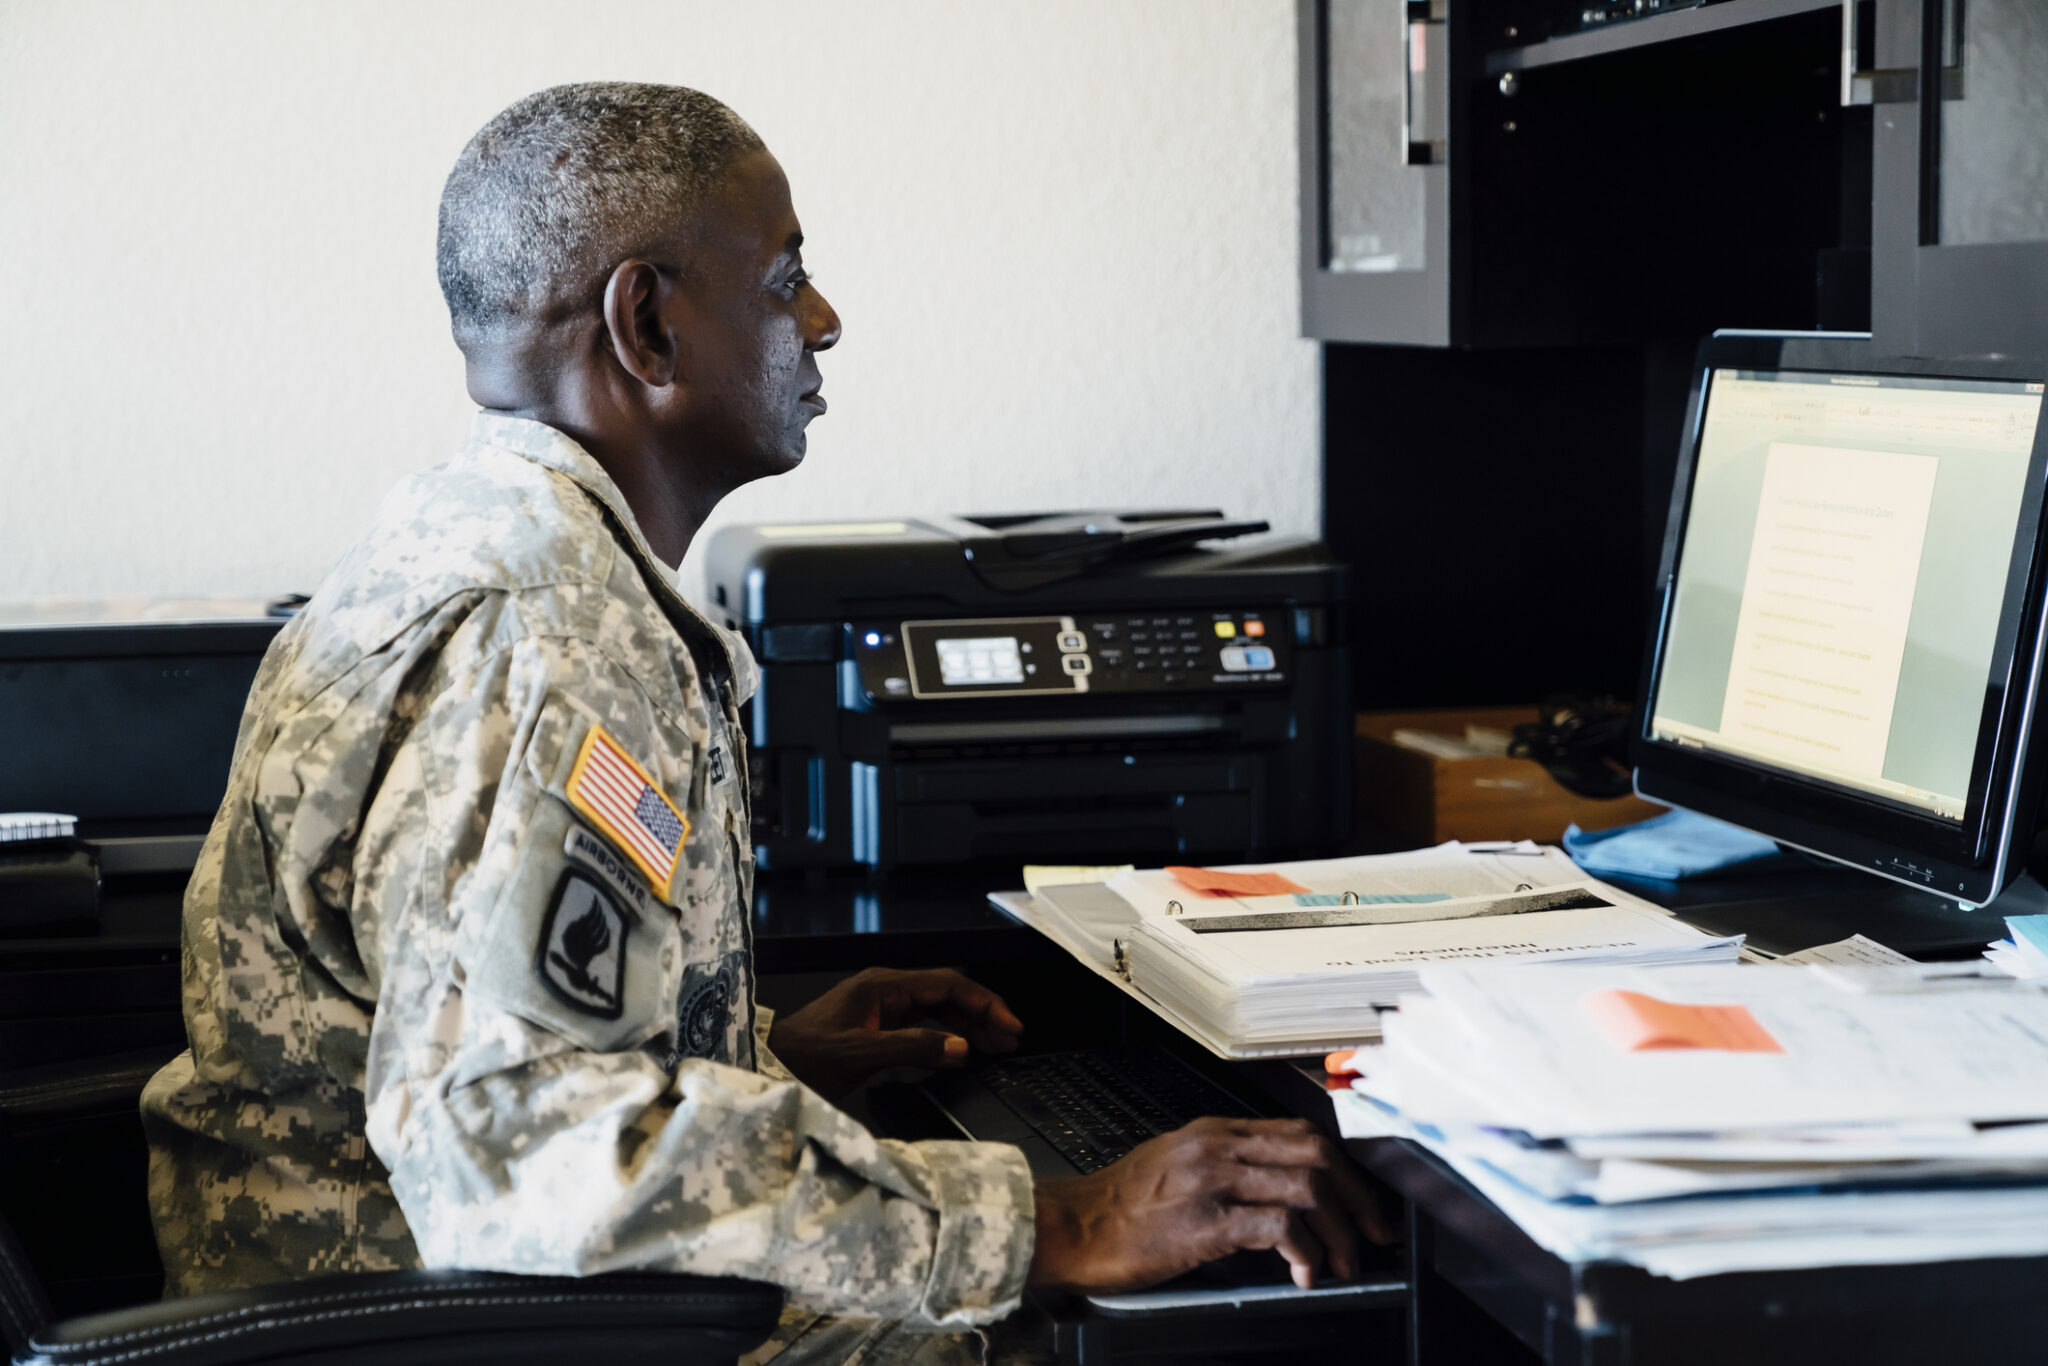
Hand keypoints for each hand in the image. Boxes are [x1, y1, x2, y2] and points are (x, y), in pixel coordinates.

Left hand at [766, 966, 1023, 1099]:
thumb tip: (961, 1046)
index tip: (1008, 1026)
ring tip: (995, 1047)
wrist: (769, 1067)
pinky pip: (921, 1027)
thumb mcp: (861, 1055)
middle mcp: (885, 991)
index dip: (984, 1003)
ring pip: (937, 1011)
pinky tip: (959, 1052)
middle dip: (982, 1014)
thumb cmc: (804, 1056)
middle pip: (947, 995)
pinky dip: (945, 1038)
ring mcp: (881, 1009)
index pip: (948, 984)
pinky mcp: (875, 1029)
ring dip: (967, 1026)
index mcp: (883, 986)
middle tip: (1010, 1039)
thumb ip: (913, 1048)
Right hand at [1027, 1117, 1391, 1292]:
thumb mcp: (1173, 1166)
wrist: (1071, 1227)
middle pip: (1316, 1153)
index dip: (1343, 1167)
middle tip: (1373, 1233)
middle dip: (1358, 1197)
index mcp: (1213, 1133)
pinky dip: (1305, 1250)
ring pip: (1307, 1186)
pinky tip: (1305, 1273)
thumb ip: (1221, 1167)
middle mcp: (1217, 1148)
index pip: (1299, 1133)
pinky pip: (1279, 1226)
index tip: (1361, 1200)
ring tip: (1345, 1263)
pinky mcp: (1206, 1222)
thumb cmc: (1116, 1207)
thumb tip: (1272, 1196)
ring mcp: (1213, 1181)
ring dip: (1340, 1230)